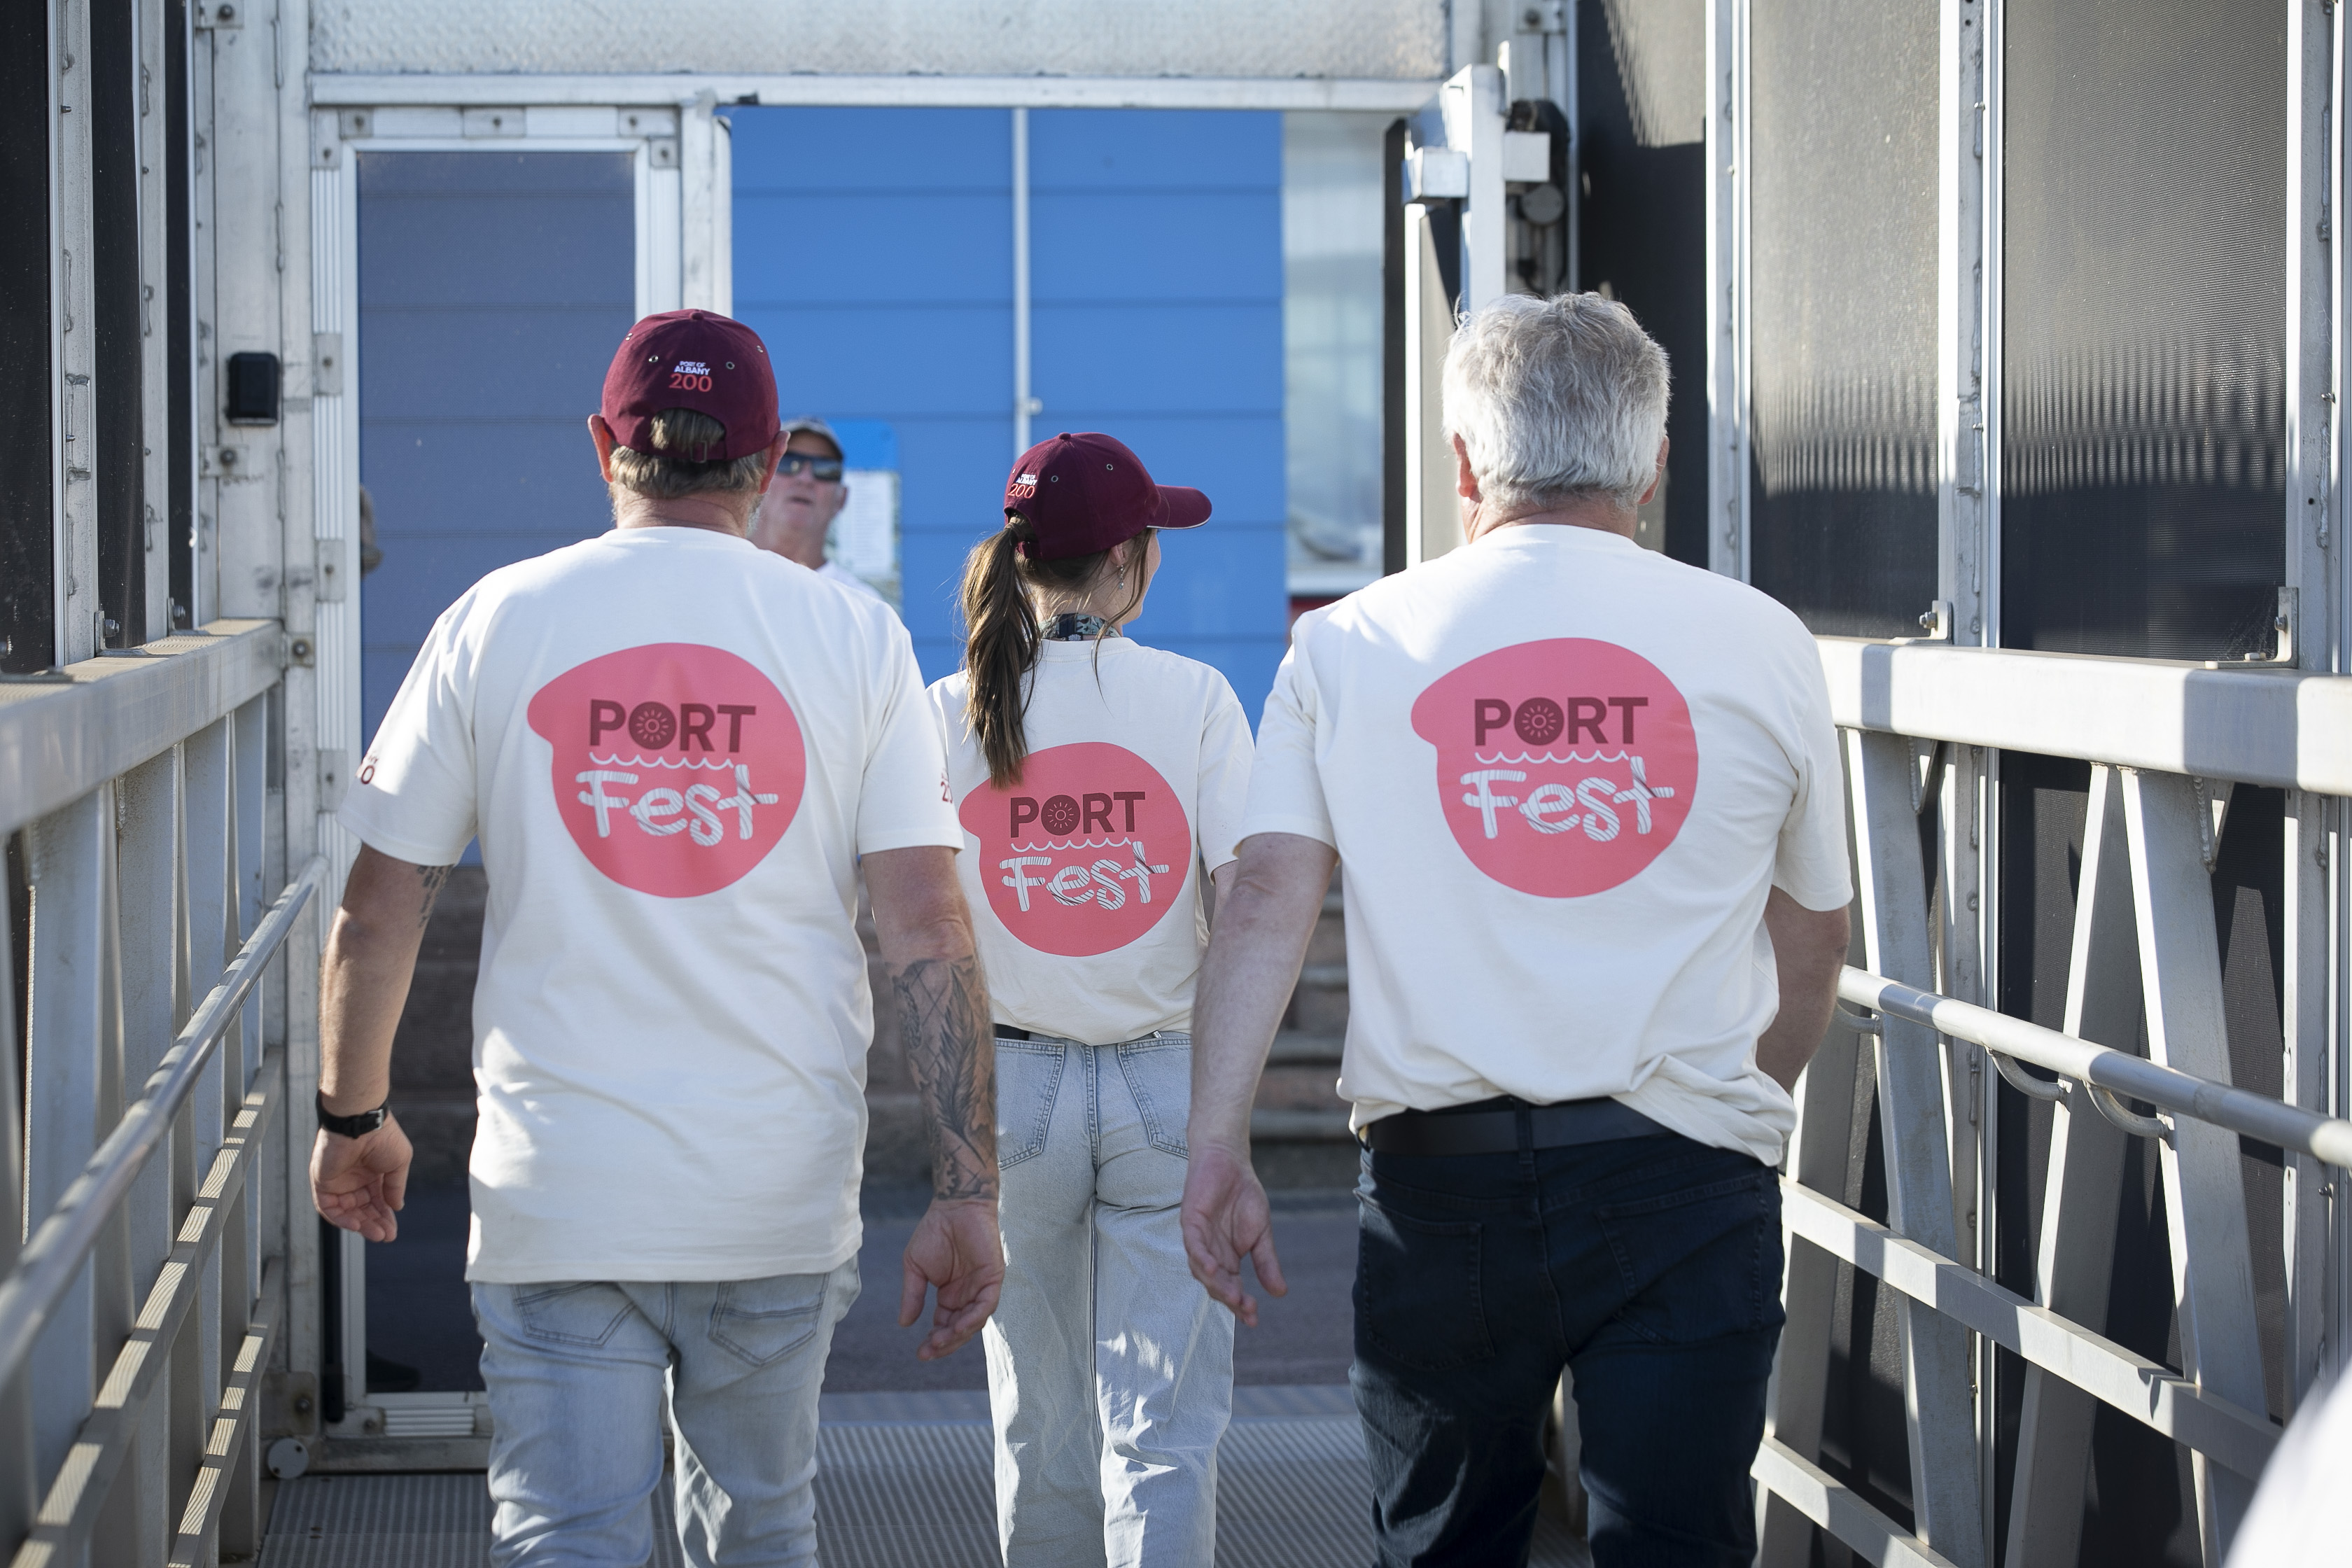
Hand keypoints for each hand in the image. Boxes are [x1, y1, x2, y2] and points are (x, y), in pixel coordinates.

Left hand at [311, 1115, 412, 1242]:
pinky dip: (341, 1218)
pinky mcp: (322, 1183)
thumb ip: (395, 1186)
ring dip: (361, 1224)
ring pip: (347, 1212)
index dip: (385, 1217)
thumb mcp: (399, 1162)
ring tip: (376, 1233)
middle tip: (385, 1236)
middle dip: (375, 1224)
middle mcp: (354, 1180)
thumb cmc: (383, 1136)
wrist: (360, 1122)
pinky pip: (329, 1207)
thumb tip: (396, 1207)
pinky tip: (357, 1224)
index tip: (392, 1231)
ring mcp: (338, 1183)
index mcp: (372, 1174)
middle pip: (363, 1210)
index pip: (378, 1202)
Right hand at [899, 1196, 1003, 1359]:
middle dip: (944, 1344)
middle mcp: (967, 1296)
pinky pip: (986, 1304)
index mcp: (950, 1297)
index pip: (944, 1326)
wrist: (953, 1205)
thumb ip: (913, 1296)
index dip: (933, 1341)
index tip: (920, 1353)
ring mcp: (981, 1288)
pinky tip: (959, 1327)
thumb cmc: (934, 1232)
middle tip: (927, 1352)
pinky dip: (974, 1317)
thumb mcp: (915, 1268)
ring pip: (974, 1321)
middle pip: (959, 1329)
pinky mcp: (993, 1278)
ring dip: (958, 1335)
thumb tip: (904, 1324)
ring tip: (939, 1342)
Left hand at [1181, 1140, 1285, 1326]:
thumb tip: (1281, 1293)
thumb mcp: (1261, 1233)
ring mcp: (1198, 1239)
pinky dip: (1202, 1259)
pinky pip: (1193, 1246)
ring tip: (1234, 1296)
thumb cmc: (1243, 1195)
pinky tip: (1214, 1269)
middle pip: (1216, 1284)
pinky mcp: (1190, 1222)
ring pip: (1203, 1269)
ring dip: (1217, 1285)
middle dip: (1231, 1299)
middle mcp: (1210, 1253)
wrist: (1230, 1161)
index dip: (1241, 1304)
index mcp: (1226, 1258)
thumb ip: (1266, 1262)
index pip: (1231, 1287)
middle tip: (1247, 1310)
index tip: (1254, 1319)